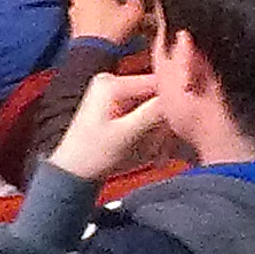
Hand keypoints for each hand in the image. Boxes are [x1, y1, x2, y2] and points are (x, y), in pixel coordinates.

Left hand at [50, 69, 168, 183]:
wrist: (74, 172)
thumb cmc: (94, 156)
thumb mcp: (127, 135)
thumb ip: (153, 113)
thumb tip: (179, 96)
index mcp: (112, 83)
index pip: (158, 82)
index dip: (173, 104)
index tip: (179, 128)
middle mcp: (113, 81)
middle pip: (157, 96)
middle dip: (164, 124)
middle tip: (162, 150)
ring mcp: (116, 93)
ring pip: (154, 108)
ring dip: (159, 133)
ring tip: (154, 154)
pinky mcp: (118, 106)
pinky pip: (146, 115)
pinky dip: (151, 134)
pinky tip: (150, 152)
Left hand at [69, 0, 151, 47]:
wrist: (92, 54)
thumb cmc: (113, 30)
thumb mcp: (134, 14)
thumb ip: (136, 2)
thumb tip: (134, 0)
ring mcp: (74, 7)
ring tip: (109, 4)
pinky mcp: (72, 21)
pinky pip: (81, 8)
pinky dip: (90, 9)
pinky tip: (101, 18)